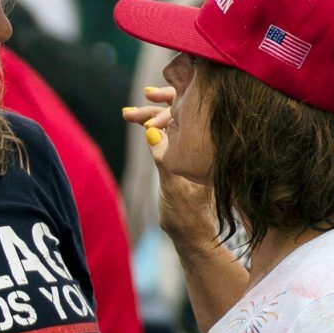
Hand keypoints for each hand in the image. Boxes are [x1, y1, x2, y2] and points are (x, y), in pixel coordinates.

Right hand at [126, 87, 219, 247]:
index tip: (149, 99)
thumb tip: (151, 132)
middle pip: (180, 111)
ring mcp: (190, 148)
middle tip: (129, 112)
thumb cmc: (188, 213)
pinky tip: (138, 121)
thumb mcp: (174, 188)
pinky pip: (166, 133)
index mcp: (206, 144)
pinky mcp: (180, 155)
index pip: (191, 109)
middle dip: (154, 106)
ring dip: (148, 116)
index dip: (171, 99)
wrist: (192, 233)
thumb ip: (163, 161)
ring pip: (170, 122)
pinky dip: (151, 126)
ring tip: (127, 114)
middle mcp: (201, 142)